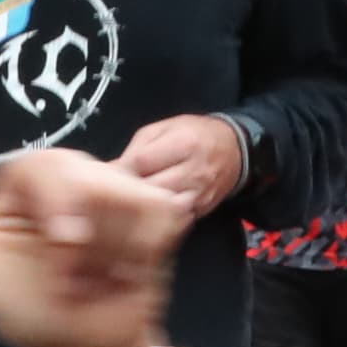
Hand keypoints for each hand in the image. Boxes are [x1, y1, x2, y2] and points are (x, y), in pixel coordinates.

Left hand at [0, 147, 189, 346]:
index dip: (56, 203)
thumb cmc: (20, 306)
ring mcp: (116, 192)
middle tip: (75, 275)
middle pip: (87, 173)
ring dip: (111, 251)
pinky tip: (124, 273)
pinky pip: (157, 213)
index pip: (43, 167)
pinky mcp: (155, 212)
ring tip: (96, 278)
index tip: (64, 244)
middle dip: (84, 236)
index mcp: (24, 183)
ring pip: (125, 194)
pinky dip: (141, 251)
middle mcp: (71, 176)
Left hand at [112, 111, 249, 219]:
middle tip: (121, 187)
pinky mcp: (201, 209)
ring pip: (161, 207)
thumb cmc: (195, 135)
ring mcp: (199, 193)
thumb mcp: (163, 128)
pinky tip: (153, 208)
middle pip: (149, 187)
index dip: (122, 167)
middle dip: (131, 189)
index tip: (114, 171)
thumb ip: (137, 148)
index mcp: (183, 144)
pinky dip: (160, 215)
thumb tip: (112, 170)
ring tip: (136, 200)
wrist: (234, 149)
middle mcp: (194, 170)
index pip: (140, 162)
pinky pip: (174, 218)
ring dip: (144, 205)